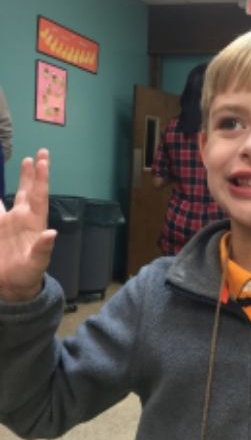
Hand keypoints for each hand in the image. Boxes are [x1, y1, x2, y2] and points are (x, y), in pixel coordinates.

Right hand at [0, 149, 56, 301]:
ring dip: (19, 179)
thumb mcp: (36, 264)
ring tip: (24, 160)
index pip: (39, 196)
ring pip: (14, 195)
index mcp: (34, 224)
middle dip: (34, 172)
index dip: (41, 179)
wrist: (10, 286)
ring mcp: (10, 222)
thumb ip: (43, 249)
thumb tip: (52, 233)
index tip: (42, 160)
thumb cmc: (28, 275)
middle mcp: (23, 218)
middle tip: (40, 153)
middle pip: (29, 190)